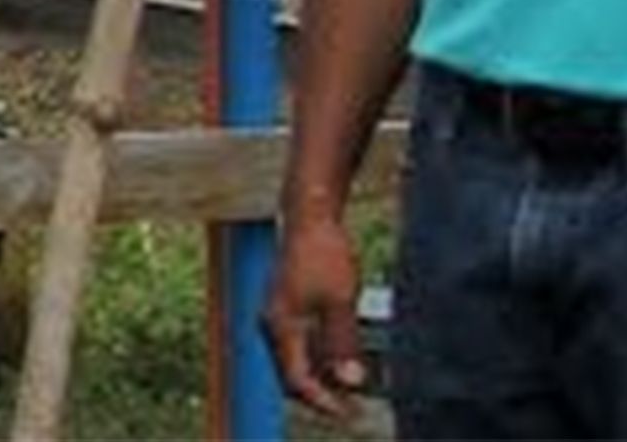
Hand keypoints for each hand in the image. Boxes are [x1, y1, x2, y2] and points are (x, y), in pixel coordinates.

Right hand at [264, 202, 377, 414]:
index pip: (296, 379)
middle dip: (321, 394)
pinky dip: (320, 357)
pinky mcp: (289, 306)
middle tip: (352, 406)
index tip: (350, 412)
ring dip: (322, 377)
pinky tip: (342, 358)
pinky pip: (301, 344)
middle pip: (292, 374)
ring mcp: (279, 314)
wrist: (311, 214)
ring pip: (297, 360)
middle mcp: (273, 323)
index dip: (323, 401)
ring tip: (351, 386)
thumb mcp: (340, 300)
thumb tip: (350, 382)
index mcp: (281, 325)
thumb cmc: (324, 252)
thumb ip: (343, 343)